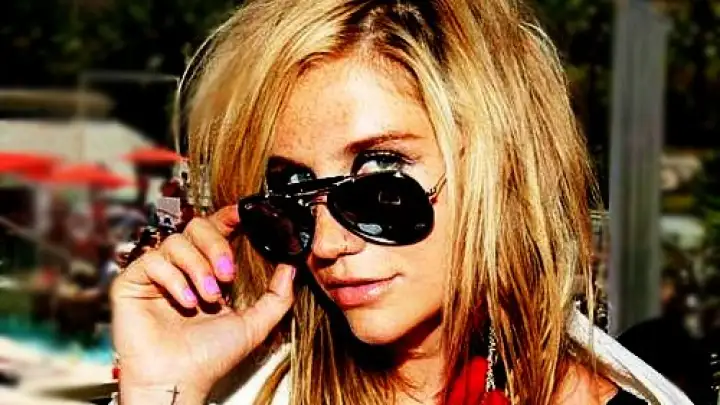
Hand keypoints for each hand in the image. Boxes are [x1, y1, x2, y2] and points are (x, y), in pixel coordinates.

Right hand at [110, 205, 294, 403]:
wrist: (180, 379)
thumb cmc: (210, 356)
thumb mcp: (254, 324)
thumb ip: (277, 296)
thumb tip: (291, 267)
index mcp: (208, 270)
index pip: (216, 230)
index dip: (229, 216)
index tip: (246, 213)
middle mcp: (182, 267)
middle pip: (197, 226)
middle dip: (216, 246)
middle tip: (227, 275)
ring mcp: (157, 273)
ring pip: (177, 242)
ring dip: (198, 268)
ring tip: (207, 298)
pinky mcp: (132, 282)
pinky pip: (153, 260)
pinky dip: (174, 279)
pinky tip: (185, 302)